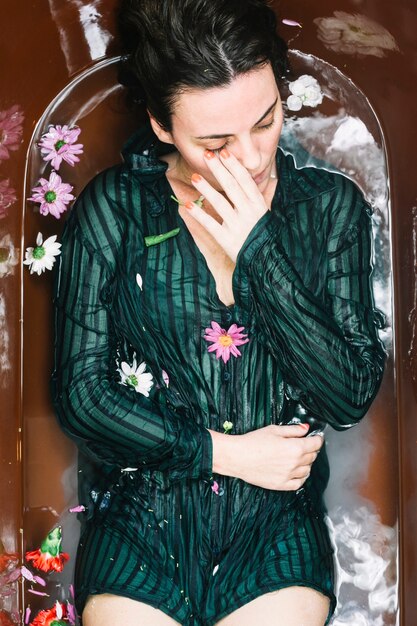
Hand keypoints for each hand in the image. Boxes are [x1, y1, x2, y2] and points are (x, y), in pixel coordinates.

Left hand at [186, 149, 268, 261]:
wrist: (265, 262)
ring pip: (219, 203)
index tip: (224, 153)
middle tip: (207, 156)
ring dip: (206, 188)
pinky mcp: (226, 239)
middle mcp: (248, 213)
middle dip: (219, 170)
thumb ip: (264, 197)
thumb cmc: (265, 236)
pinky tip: (187, 205)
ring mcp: (237, 226)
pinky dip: (198, 214)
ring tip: (194, 176)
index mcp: (259, 205)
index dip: (234, 166)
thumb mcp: (267, 215)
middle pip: (231, 187)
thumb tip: (271, 177)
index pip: (245, 181)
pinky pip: (210, 224)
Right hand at [208, 423, 323, 490]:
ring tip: (299, 457)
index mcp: (295, 447)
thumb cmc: (253, 442)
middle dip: (311, 449)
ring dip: (307, 463)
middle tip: (305, 444)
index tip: (316, 437)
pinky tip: (296, 471)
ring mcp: (288, 475)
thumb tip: (306, 429)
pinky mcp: (281, 485)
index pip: (315, 444)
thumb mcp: (274, 430)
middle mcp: (294, 463)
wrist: (238, 457)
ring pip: (307, 470)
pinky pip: (299, 483)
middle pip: (312, 456)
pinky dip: (301, 477)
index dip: (317, 439)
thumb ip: (293, 430)